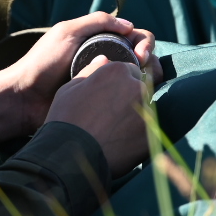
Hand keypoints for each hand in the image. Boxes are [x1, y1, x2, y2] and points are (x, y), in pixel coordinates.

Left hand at [0, 12, 158, 141]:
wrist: (25, 99)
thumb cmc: (43, 63)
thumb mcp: (67, 33)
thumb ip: (96, 22)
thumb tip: (130, 25)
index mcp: (100, 42)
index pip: (136, 37)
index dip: (145, 43)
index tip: (140, 55)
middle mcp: (107, 61)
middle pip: (144, 58)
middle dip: (150, 62)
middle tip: (141, 70)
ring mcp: (106, 85)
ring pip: (140, 80)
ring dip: (148, 81)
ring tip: (142, 87)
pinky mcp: (104, 105)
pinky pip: (127, 100)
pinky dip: (138, 99)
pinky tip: (138, 102)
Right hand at [43, 55, 151, 175]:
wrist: (67, 156)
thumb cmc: (64, 119)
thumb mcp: (70, 88)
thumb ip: (91, 70)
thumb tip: (104, 59)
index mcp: (117, 71)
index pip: (130, 71)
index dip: (118, 85)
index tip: (108, 98)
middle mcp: (136, 87)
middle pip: (140, 89)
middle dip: (129, 99)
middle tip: (111, 117)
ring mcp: (146, 112)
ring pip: (145, 111)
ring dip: (134, 118)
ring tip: (114, 133)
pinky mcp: (150, 136)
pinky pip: (148, 133)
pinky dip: (137, 138)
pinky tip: (120, 145)